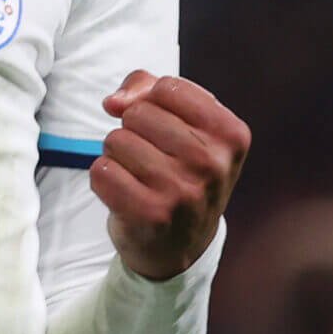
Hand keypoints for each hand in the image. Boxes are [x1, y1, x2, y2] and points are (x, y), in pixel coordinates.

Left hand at [91, 72, 249, 281]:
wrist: (181, 245)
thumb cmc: (180, 171)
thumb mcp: (183, 124)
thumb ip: (147, 89)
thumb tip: (113, 102)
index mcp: (231, 135)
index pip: (168, 87)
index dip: (152, 103)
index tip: (164, 129)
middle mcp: (213, 163)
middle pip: (138, 113)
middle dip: (134, 131)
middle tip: (153, 160)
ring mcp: (183, 192)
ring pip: (116, 140)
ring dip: (117, 156)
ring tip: (140, 178)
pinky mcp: (150, 215)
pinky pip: (101, 171)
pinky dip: (103, 179)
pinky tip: (125, 194)